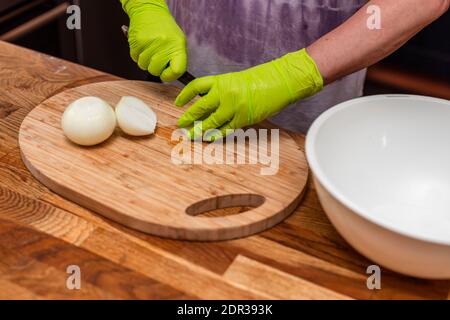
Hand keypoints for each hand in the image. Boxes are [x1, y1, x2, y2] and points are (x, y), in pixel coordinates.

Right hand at [121, 0, 186, 81]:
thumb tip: (170, 76)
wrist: (150, 11)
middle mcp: (164, 44)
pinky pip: (135, 58)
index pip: (176, 71)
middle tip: (157, 57)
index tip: (167, 73)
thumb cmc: (165, 30)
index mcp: (178, 46)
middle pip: (156, 71)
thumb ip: (176, 60)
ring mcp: (150, 43)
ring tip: (150, 48)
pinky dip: (138, 55)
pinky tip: (143, 45)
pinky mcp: (137, 41)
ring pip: (143, 66)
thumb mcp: (178, 43)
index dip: (170, 76)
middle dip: (155, 68)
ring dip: (145, 61)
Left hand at [175, 49, 323, 140]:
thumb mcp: (235, 80)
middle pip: (200, 108)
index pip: (196, 87)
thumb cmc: (260, 79)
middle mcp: (224, 93)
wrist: (279, 81)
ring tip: (191, 136)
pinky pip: (226, 130)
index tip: (178, 103)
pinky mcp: (243, 118)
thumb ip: (220, 91)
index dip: (184, 95)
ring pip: (211, 122)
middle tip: (181, 125)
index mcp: (221, 81)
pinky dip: (217, 135)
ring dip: (200, 131)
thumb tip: (207, 105)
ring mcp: (233, 107)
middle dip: (188, 118)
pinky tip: (210, 139)